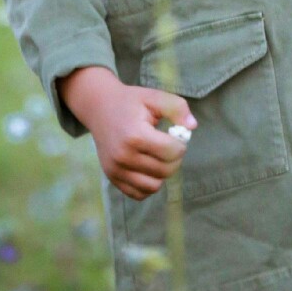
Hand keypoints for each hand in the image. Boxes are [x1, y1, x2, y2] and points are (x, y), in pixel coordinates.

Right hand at [87, 80, 198, 200]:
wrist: (99, 107)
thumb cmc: (130, 102)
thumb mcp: (154, 97)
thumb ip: (177, 107)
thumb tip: (192, 126)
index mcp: (136, 135)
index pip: (172, 152)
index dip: (181, 144)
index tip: (176, 135)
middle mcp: (124, 156)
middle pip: (165, 170)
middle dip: (174, 159)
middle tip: (169, 146)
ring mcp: (116, 170)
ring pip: (154, 186)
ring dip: (162, 173)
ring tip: (158, 157)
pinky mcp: (112, 178)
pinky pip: (139, 193)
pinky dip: (148, 184)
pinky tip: (148, 168)